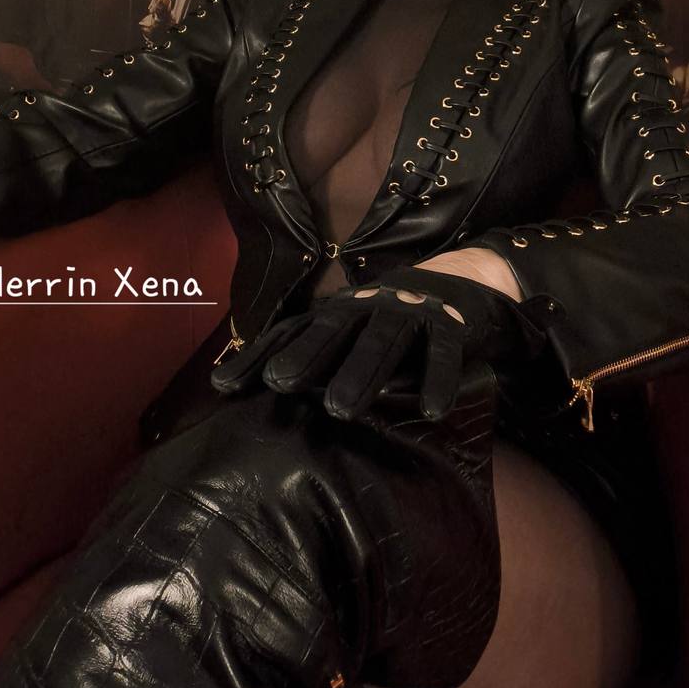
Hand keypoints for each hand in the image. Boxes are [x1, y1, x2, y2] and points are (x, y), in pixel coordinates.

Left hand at [210, 266, 548, 422]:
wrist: (464, 276)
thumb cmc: (393, 314)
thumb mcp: (353, 325)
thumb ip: (318, 348)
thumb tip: (262, 389)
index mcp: (341, 310)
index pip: (293, 332)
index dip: (259, 356)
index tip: (223, 386)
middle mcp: (370, 308)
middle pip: (334, 333)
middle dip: (306, 358)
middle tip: (278, 386)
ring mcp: (411, 314)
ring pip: (382, 344)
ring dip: (361, 374)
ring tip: (340, 409)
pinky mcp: (451, 327)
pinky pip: (443, 355)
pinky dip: (438, 380)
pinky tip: (431, 410)